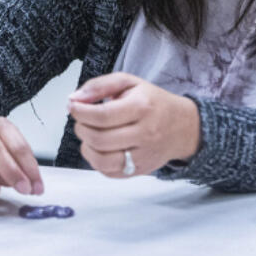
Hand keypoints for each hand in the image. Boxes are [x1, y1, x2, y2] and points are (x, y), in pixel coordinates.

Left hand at [67, 72, 199, 177]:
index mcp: (142, 107)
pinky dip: (96, 161)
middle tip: (81, 120)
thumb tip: (74, 98)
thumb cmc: (153, 103)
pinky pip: (109, 172)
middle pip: (100, 139)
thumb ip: (100, 86)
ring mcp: (143, 155)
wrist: (183, 127)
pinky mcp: (140, 170)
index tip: (73, 106)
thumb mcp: (130, 82)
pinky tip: (99, 148)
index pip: (102, 115)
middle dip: (81, 128)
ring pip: (102, 160)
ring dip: (86, 147)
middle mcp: (145, 134)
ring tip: (88, 135)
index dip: (81, 112)